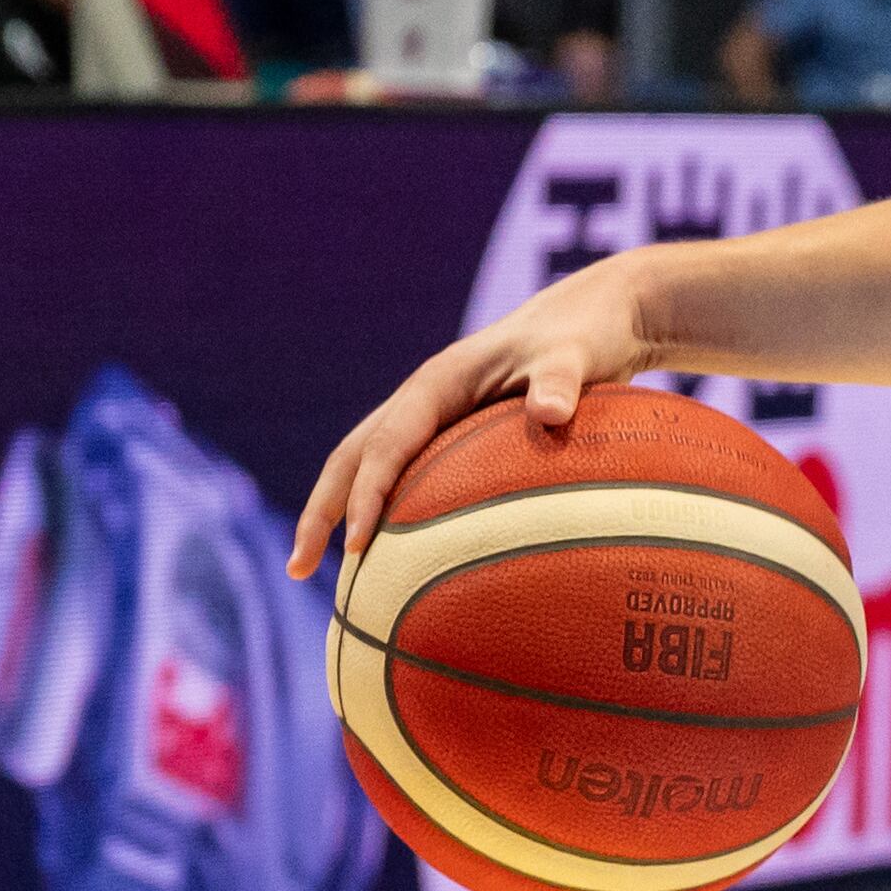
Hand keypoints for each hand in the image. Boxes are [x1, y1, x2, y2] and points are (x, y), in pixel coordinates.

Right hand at [287, 258, 662, 582]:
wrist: (594, 318)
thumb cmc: (583, 338)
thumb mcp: (575, 356)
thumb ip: (561, 382)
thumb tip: (550, 413)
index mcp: (437, 383)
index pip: (386, 445)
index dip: (367, 495)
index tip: (358, 547)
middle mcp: (423, 401)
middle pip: (352, 459)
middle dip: (321, 512)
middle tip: (296, 569)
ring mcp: (434, 418)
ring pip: (371, 468)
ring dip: (342, 515)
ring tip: (319, 572)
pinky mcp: (452, 434)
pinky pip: (409, 478)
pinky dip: (390, 514)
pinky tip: (397, 560)